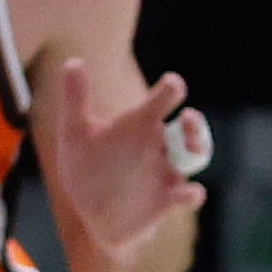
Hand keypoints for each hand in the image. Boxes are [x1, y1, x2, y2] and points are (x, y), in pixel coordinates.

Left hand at [41, 52, 207, 271]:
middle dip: (194, 123)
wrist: (88, 211)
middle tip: (186, 119)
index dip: (171, 90)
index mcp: (140, 125)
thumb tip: (72, 60)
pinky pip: (189, 195)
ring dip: (200, 151)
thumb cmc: (84, 167)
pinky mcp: (167, 200)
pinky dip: (192, 193)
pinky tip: (185, 194)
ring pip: (194, 157)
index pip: (162, 101)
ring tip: (192, 151)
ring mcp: (165, 173)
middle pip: (187, 128)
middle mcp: (158, 146)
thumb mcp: (74, 132)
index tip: (172, 85)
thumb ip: (75, 98)